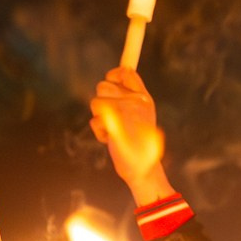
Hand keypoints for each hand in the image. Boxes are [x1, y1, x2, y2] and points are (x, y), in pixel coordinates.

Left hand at [88, 68, 173, 205]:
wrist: (143, 169)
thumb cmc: (141, 144)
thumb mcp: (143, 113)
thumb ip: (132, 94)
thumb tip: (120, 71)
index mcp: (144, 98)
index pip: (125, 72)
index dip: (114, 75)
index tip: (112, 84)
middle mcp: (136, 102)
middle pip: (103, 85)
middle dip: (102, 101)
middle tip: (114, 118)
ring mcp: (126, 113)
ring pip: (96, 102)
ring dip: (100, 117)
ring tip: (114, 131)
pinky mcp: (114, 127)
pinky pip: (96, 120)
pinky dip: (99, 130)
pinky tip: (110, 139)